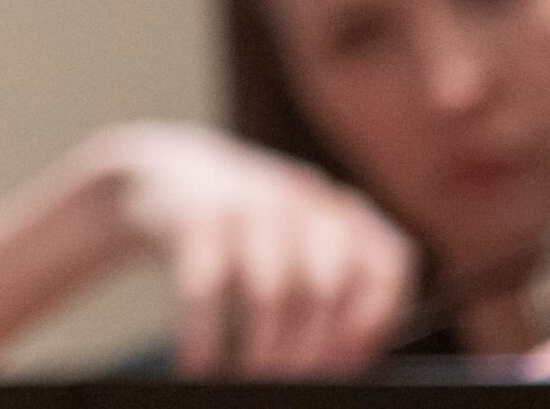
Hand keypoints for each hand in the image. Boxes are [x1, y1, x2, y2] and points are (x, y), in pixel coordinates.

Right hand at [82, 120, 416, 373]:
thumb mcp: (296, 238)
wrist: (165, 172)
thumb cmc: (246, 230)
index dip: (374, 316)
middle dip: (309, 346)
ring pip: (268, 292)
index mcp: (336, 209)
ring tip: (250, 376)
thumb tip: (346, 359)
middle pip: (323, 285)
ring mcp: (244, 204)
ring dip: (261, 348)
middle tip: (292, 378)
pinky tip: (198, 363)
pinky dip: (202, 336)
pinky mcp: (192, 215)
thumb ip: (330, 283)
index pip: (384, 258)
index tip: (348, 361)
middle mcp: (297, 201)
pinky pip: (204, 288)